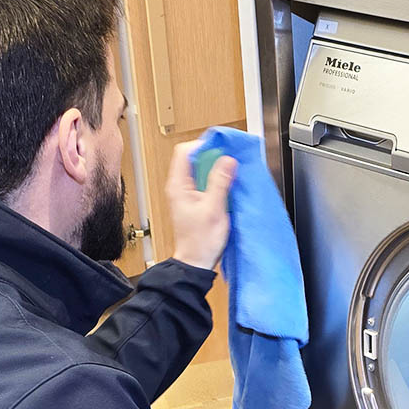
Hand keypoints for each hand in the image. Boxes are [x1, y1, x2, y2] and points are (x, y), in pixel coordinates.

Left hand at [166, 140, 236, 269]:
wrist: (196, 263)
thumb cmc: (200, 242)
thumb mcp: (214, 209)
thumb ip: (220, 182)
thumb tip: (227, 160)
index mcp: (178, 186)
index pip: (185, 151)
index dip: (203, 146)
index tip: (221, 148)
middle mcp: (179, 187)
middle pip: (194, 158)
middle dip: (213, 157)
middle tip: (230, 162)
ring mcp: (187, 194)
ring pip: (201, 170)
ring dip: (216, 170)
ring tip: (230, 175)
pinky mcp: (195, 201)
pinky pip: (205, 182)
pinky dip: (217, 181)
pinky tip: (227, 188)